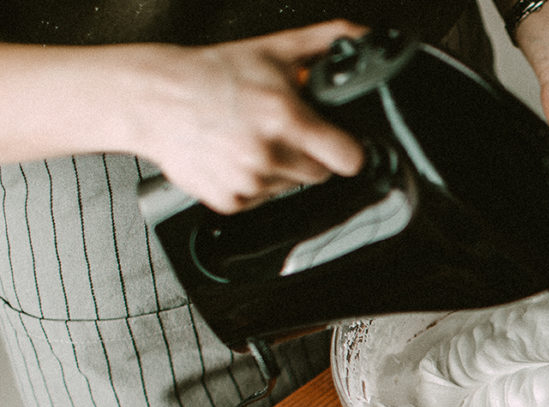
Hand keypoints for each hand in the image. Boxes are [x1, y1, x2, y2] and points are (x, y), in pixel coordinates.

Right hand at [138, 21, 367, 212]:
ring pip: (289, 186)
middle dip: (310, 155)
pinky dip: (252, 184)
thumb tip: (364, 36)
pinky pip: (260, 199)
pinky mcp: (229, 200)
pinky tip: (235, 156)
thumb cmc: (212, 73)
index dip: (347, 150)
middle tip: (283, 132)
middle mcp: (268, 154)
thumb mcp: (274, 48)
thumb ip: (327, 41)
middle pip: (320, 173)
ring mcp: (248, 181)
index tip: (338, 143)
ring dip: (280, 168)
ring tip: (253, 139)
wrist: (154, 97)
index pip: (350, 159)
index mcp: (286, 118)